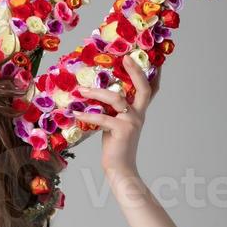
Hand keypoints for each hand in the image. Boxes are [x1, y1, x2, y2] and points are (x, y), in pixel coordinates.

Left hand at [72, 55, 161, 175]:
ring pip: (116, 99)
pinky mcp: (122, 130)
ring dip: (96, 92)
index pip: (149, 90)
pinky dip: (87, 116)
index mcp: (138, 112)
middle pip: (143, 88)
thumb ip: (112, 111)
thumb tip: (94, 95)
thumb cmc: (115, 146)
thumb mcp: (115, 124)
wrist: (120, 168)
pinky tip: (76, 114)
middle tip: (125, 58)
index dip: (151, 74)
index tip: (147, 58)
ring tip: (80, 90)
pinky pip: (102, 118)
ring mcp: (132, 122)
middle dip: (135, 71)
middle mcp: (138, 114)